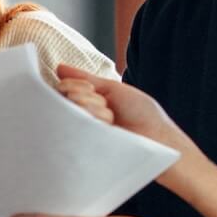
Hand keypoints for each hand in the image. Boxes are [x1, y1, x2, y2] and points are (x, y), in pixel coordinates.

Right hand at [52, 65, 195, 157]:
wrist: (157, 139)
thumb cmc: (142, 114)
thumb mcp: (113, 89)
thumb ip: (85, 78)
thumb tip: (59, 67)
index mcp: (87, 102)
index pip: (63, 89)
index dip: (72, 85)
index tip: (91, 89)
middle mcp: (80, 117)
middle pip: (63, 99)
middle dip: (85, 97)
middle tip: (105, 106)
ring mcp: (80, 134)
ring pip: (68, 112)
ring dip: (91, 110)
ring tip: (110, 120)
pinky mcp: (82, 148)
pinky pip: (71, 130)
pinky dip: (90, 122)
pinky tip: (104, 128)